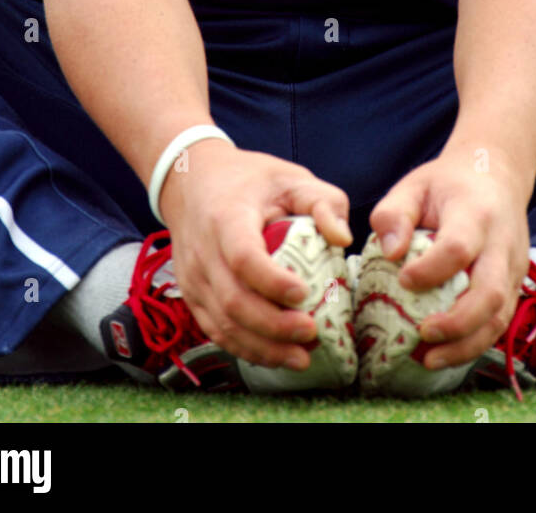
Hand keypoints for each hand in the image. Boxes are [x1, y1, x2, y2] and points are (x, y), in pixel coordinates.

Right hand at [159, 140, 350, 369]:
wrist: (192, 182)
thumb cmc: (249, 180)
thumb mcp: (289, 177)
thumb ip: (322, 202)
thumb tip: (343, 239)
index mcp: (226, 217)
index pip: (243, 257)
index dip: (272, 281)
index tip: (304, 293)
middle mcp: (203, 252)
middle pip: (233, 300)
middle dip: (273, 326)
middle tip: (311, 333)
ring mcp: (193, 278)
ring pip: (223, 324)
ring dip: (262, 348)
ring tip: (301, 357)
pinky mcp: (192, 296)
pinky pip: (216, 331)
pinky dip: (246, 349)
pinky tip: (276, 356)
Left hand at [368, 144, 530, 369]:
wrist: (497, 175)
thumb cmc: (447, 183)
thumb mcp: (414, 186)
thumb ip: (393, 215)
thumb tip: (390, 254)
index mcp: (475, 213)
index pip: (458, 248)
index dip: (430, 270)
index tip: (403, 280)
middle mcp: (502, 243)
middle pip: (490, 293)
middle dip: (457, 324)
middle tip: (421, 336)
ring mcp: (514, 267)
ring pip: (500, 317)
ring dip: (466, 345)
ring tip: (429, 359)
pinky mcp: (516, 284)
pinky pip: (501, 322)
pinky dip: (474, 342)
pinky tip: (445, 353)